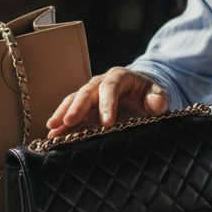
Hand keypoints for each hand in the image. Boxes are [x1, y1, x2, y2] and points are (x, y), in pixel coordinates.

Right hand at [45, 67, 169, 138]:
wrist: (141, 95)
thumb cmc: (149, 95)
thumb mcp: (158, 94)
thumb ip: (158, 98)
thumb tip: (155, 104)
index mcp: (120, 77)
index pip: (111, 87)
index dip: (107, 103)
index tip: (107, 123)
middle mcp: (101, 83)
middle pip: (87, 92)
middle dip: (77, 107)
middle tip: (69, 122)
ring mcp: (91, 95)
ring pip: (73, 100)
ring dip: (63, 114)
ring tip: (53, 128)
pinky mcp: (85, 108)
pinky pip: (71, 113)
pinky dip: (61, 123)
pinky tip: (52, 134)